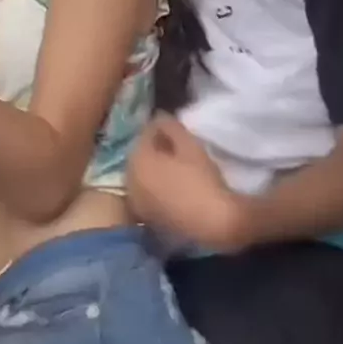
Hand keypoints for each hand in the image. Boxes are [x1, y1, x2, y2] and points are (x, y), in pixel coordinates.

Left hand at [128, 112, 248, 250]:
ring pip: (144, 175)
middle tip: (178, 144)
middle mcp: (130, 180)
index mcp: (138, 159)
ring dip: (156, 168)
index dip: (162, 127)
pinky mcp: (147, 219)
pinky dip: (157, 187)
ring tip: (177, 165)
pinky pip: (148, 194)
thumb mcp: (189, 145)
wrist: (213, 227)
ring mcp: (137, 202)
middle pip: (142, 155)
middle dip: (156, 148)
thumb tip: (160, 117)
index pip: (146, 133)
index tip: (177, 126)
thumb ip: (172, 127)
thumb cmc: (201, 180)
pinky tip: (174, 187)